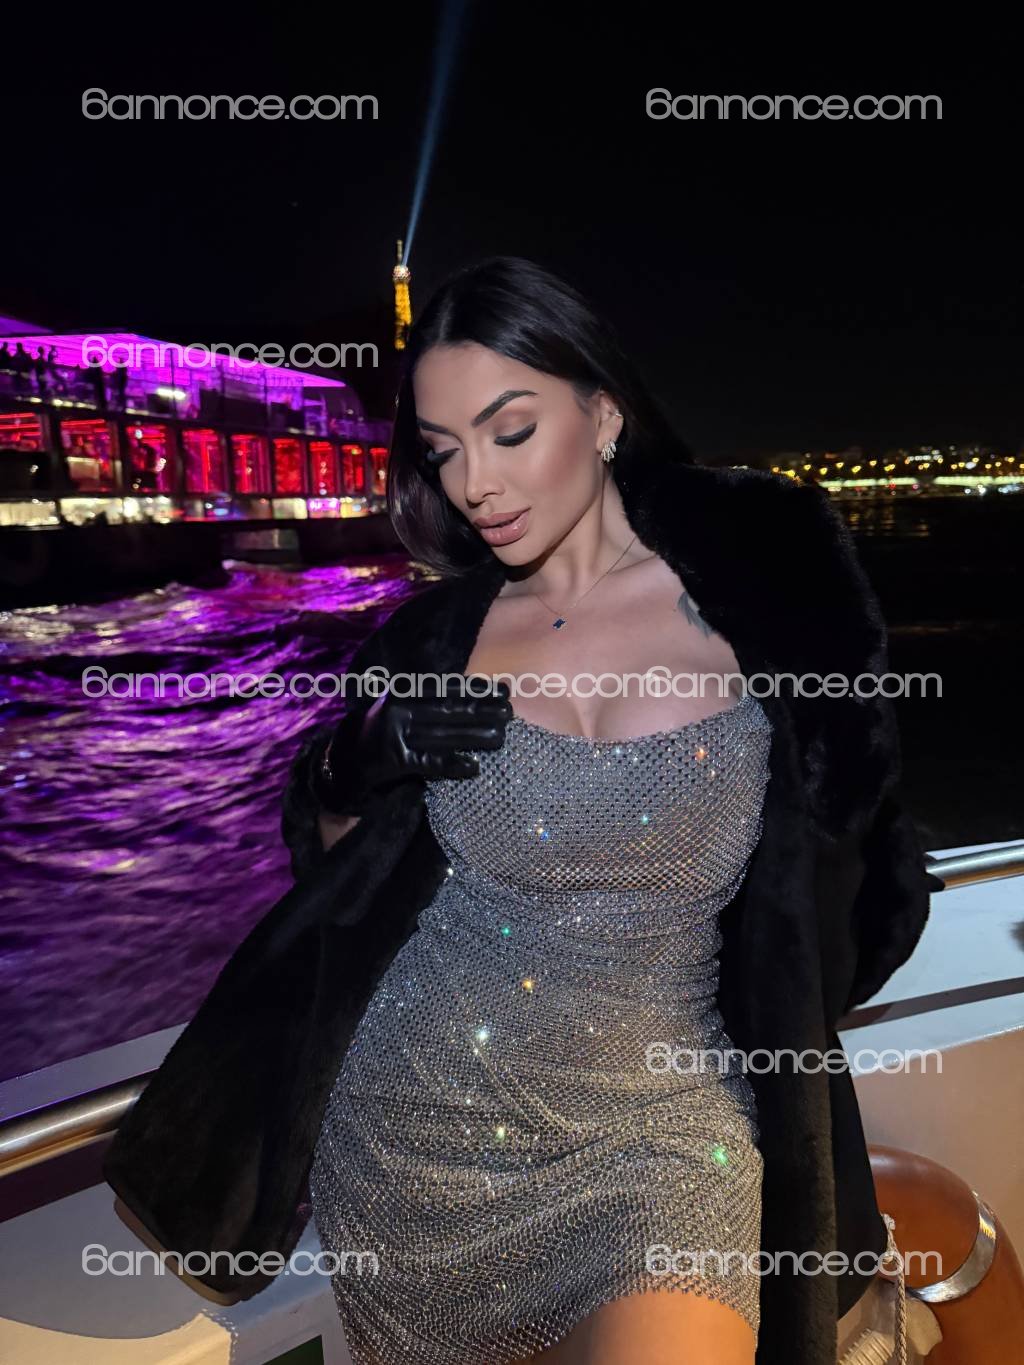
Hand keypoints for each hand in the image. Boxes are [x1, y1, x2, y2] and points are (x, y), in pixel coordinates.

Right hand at [315, 676, 512, 812]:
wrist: (344, 760)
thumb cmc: (382, 730)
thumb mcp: (400, 707)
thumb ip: (428, 699)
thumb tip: (474, 693)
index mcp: (402, 692)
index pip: (446, 688)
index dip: (476, 689)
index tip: (502, 690)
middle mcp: (398, 711)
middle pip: (449, 710)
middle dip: (483, 710)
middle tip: (510, 711)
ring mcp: (395, 736)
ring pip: (444, 736)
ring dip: (476, 737)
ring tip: (501, 736)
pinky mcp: (394, 762)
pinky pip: (430, 764)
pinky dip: (453, 765)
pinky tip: (474, 766)